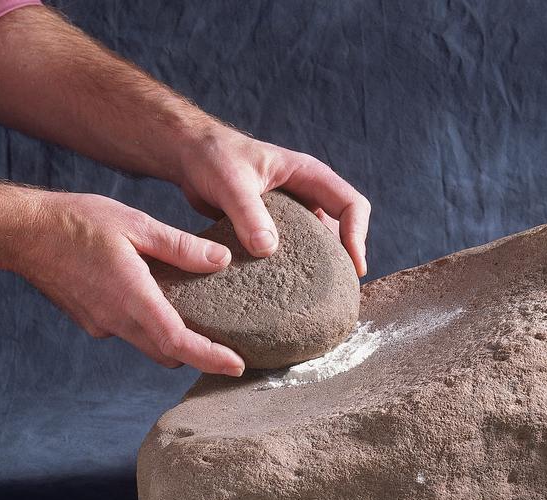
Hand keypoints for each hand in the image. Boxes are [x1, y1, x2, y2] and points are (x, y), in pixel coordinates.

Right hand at [5, 188, 245, 375]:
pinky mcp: (93, 321)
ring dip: (176, 344)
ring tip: (205, 328)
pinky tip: (162, 304)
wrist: (21, 231)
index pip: (178, 342)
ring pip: (150, 346)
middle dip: (201, 357)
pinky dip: (152, 328)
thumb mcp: (135, 223)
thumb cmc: (74, 221)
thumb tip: (221, 260)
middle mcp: (117, 320)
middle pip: (169, 354)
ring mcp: (103, 324)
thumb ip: (180, 246)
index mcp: (132, 298)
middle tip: (230, 351)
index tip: (236, 366)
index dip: (210, 358)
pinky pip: (131, 333)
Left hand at [176, 124, 370, 276]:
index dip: (357, 236)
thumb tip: (268, 249)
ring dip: (322, 266)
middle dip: (345, 258)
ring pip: (322, 242)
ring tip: (318, 296)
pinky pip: (297, 250)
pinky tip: (287, 290)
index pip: (351, 205)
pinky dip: (297, 268)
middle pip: (343, 228)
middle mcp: (307, 194)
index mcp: (309, 175)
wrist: (189, 156)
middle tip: (341, 292)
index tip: (352, 267)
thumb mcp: (230, 182)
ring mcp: (293, 213)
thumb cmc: (212, 156)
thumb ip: (248, 213)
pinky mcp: (276, 228)